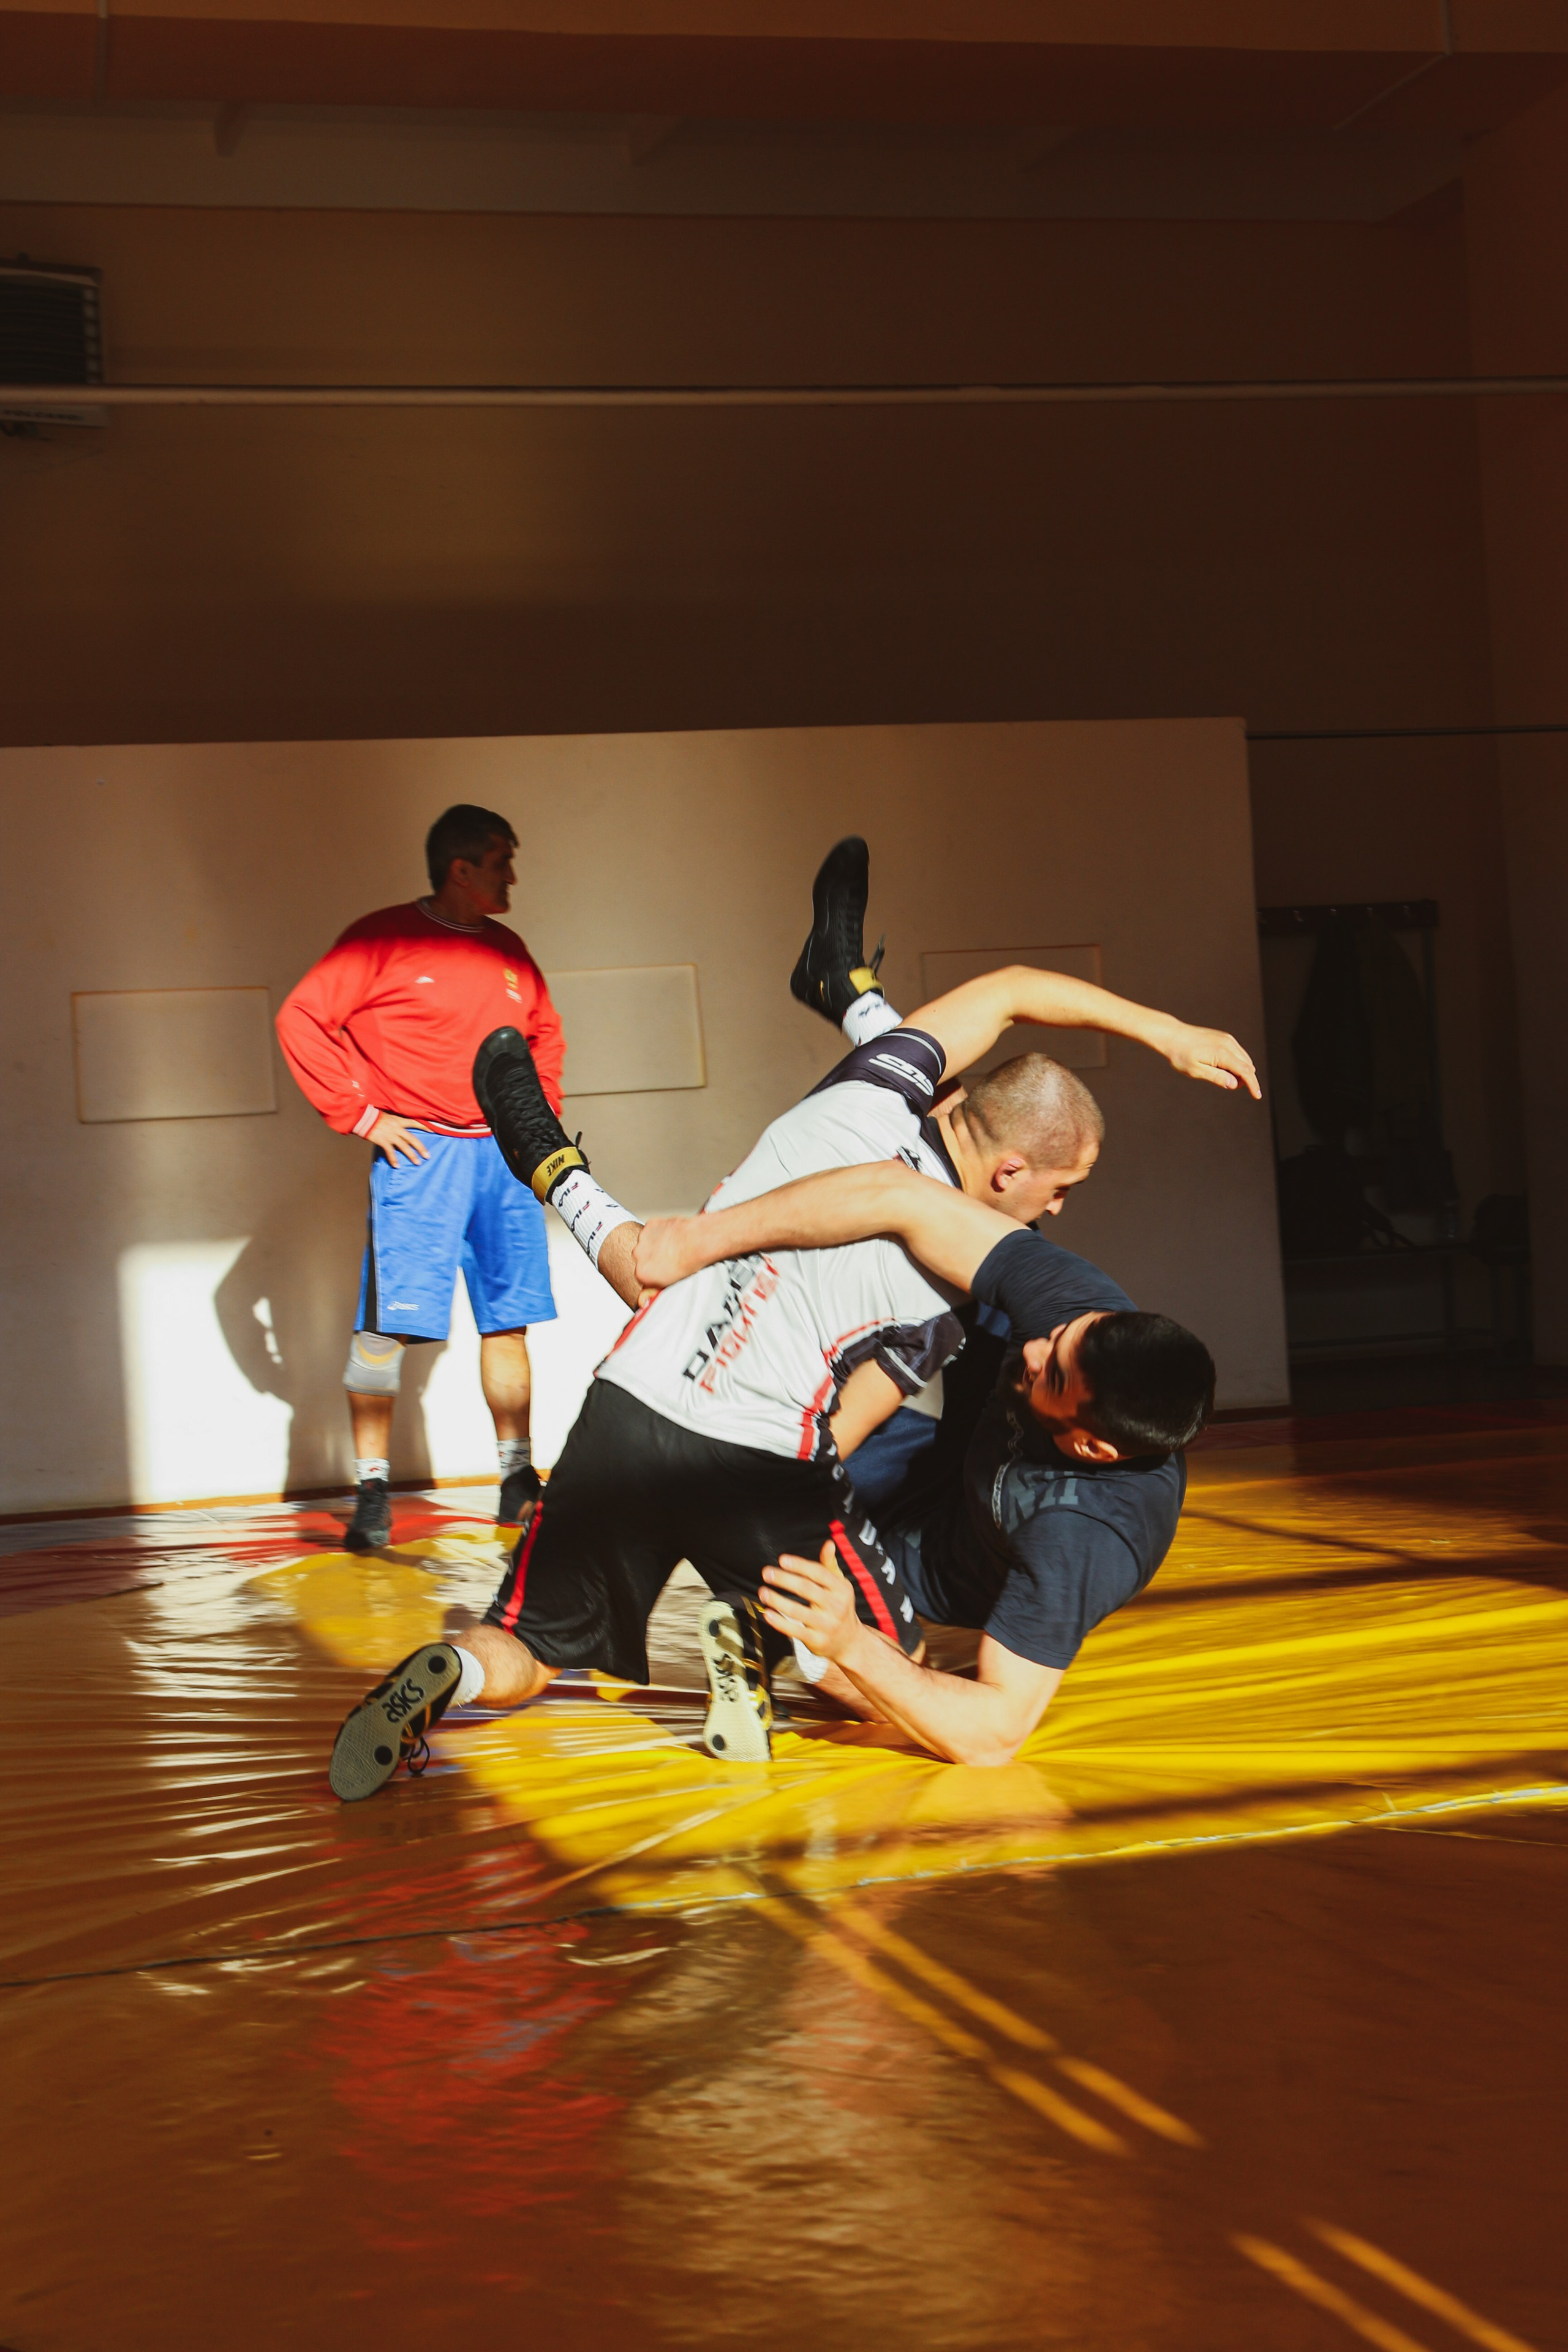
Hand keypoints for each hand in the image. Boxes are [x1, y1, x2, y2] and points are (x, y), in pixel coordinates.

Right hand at [366, 1112, 429, 1165]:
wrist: (363, 1117)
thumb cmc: (374, 1116)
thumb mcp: (388, 1116)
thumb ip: (395, 1123)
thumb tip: (401, 1130)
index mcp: (399, 1120)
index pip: (415, 1122)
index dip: (425, 1126)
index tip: (434, 1131)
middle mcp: (396, 1128)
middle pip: (412, 1139)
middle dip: (421, 1148)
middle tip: (428, 1156)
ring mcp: (390, 1134)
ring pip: (404, 1146)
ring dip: (411, 1155)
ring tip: (417, 1163)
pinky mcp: (382, 1140)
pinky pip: (390, 1151)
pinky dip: (393, 1159)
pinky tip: (397, 1166)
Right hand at [632, 1214, 709, 1292]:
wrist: (698, 1241)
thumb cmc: (689, 1262)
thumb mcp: (669, 1284)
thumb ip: (651, 1293)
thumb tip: (642, 1302)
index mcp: (642, 1273)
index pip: (643, 1274)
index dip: (654, 1272)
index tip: (663, 1270)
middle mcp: (639, 1255)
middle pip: (643, 1258)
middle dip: (653, 1258)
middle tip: (670, 1258)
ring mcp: (643, 1239)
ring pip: (647, 1243)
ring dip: (656, 1244)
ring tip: (673, 1247)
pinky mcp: (650, 1225)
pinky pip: (652, 1229)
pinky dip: (660, 1231)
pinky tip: (672, 1236)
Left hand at [759, 1544, 861, 1663]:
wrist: (850, 1642)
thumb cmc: (839, 1607)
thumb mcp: (840, 1586)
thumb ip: (830, 1565)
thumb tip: (829, 1543)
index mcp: (842, 1589)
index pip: (819, 1573)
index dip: (800, 1565)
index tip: (782, 1560)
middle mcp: (836, 1607)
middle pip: (807, 1589)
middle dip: (784, 1579)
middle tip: (766, 1572)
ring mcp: (827, 1625)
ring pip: (798, 1611)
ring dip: (777, 1600)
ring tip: (762, 1591)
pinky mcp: (817, 1641)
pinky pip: (795, 1631)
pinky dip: (780, 1622)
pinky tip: (767, 1613)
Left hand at [1163, 1024, 1260, 1098]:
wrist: (1172, 1035)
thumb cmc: (1181, 1055)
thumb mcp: (1195, 1070)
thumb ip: (1216, 1077)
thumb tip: (1235, 1084)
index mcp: (1222, 1053)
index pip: (1245, 1071)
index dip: (1253, 1085)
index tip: (1257, 1096)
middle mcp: (1228, 1043)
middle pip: (1247, 1066)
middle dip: (1244, 1079)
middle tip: (1225, 1084)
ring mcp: (1227, 1039)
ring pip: (1244, 1059)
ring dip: (1240, 1071)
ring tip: (1218, 1074)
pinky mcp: (1224, 1038)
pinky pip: (1238, 1053)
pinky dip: (1236, 1063)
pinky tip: (1221, 1067)